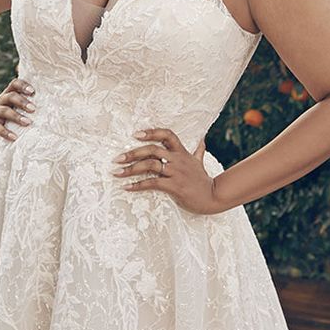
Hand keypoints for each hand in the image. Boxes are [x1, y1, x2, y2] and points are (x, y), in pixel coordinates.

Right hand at [0, 77, 35, 143]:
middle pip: (10, 96)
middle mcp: (0, 102)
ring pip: (4, 111)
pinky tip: (14, 137)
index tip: (33, 91)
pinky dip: (6, 132)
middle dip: (22, 101)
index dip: (23, 85)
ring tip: (28, 123)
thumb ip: (20, 106)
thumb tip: (46, 110)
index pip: (14, 84)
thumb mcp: (8, 107)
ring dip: (17, 116)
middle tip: (34, 109)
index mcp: (6, 96)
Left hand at [111, 127, 226, 215]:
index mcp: (181, 152)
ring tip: (116, 172)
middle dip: (132, 153)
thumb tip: (202, 139)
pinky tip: (127, 187)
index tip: (136, 134)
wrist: (213, 197)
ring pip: (150, 165)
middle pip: (153, 149)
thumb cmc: (203, 180)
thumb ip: (198, 151)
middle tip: (116, 158)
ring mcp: (176, 173)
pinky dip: (138, 185)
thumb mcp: (199, 162)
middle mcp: (177, 160)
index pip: (167, 135)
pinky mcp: (174, 187)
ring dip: (130, 169)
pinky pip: (153, 183)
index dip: (151, 132)